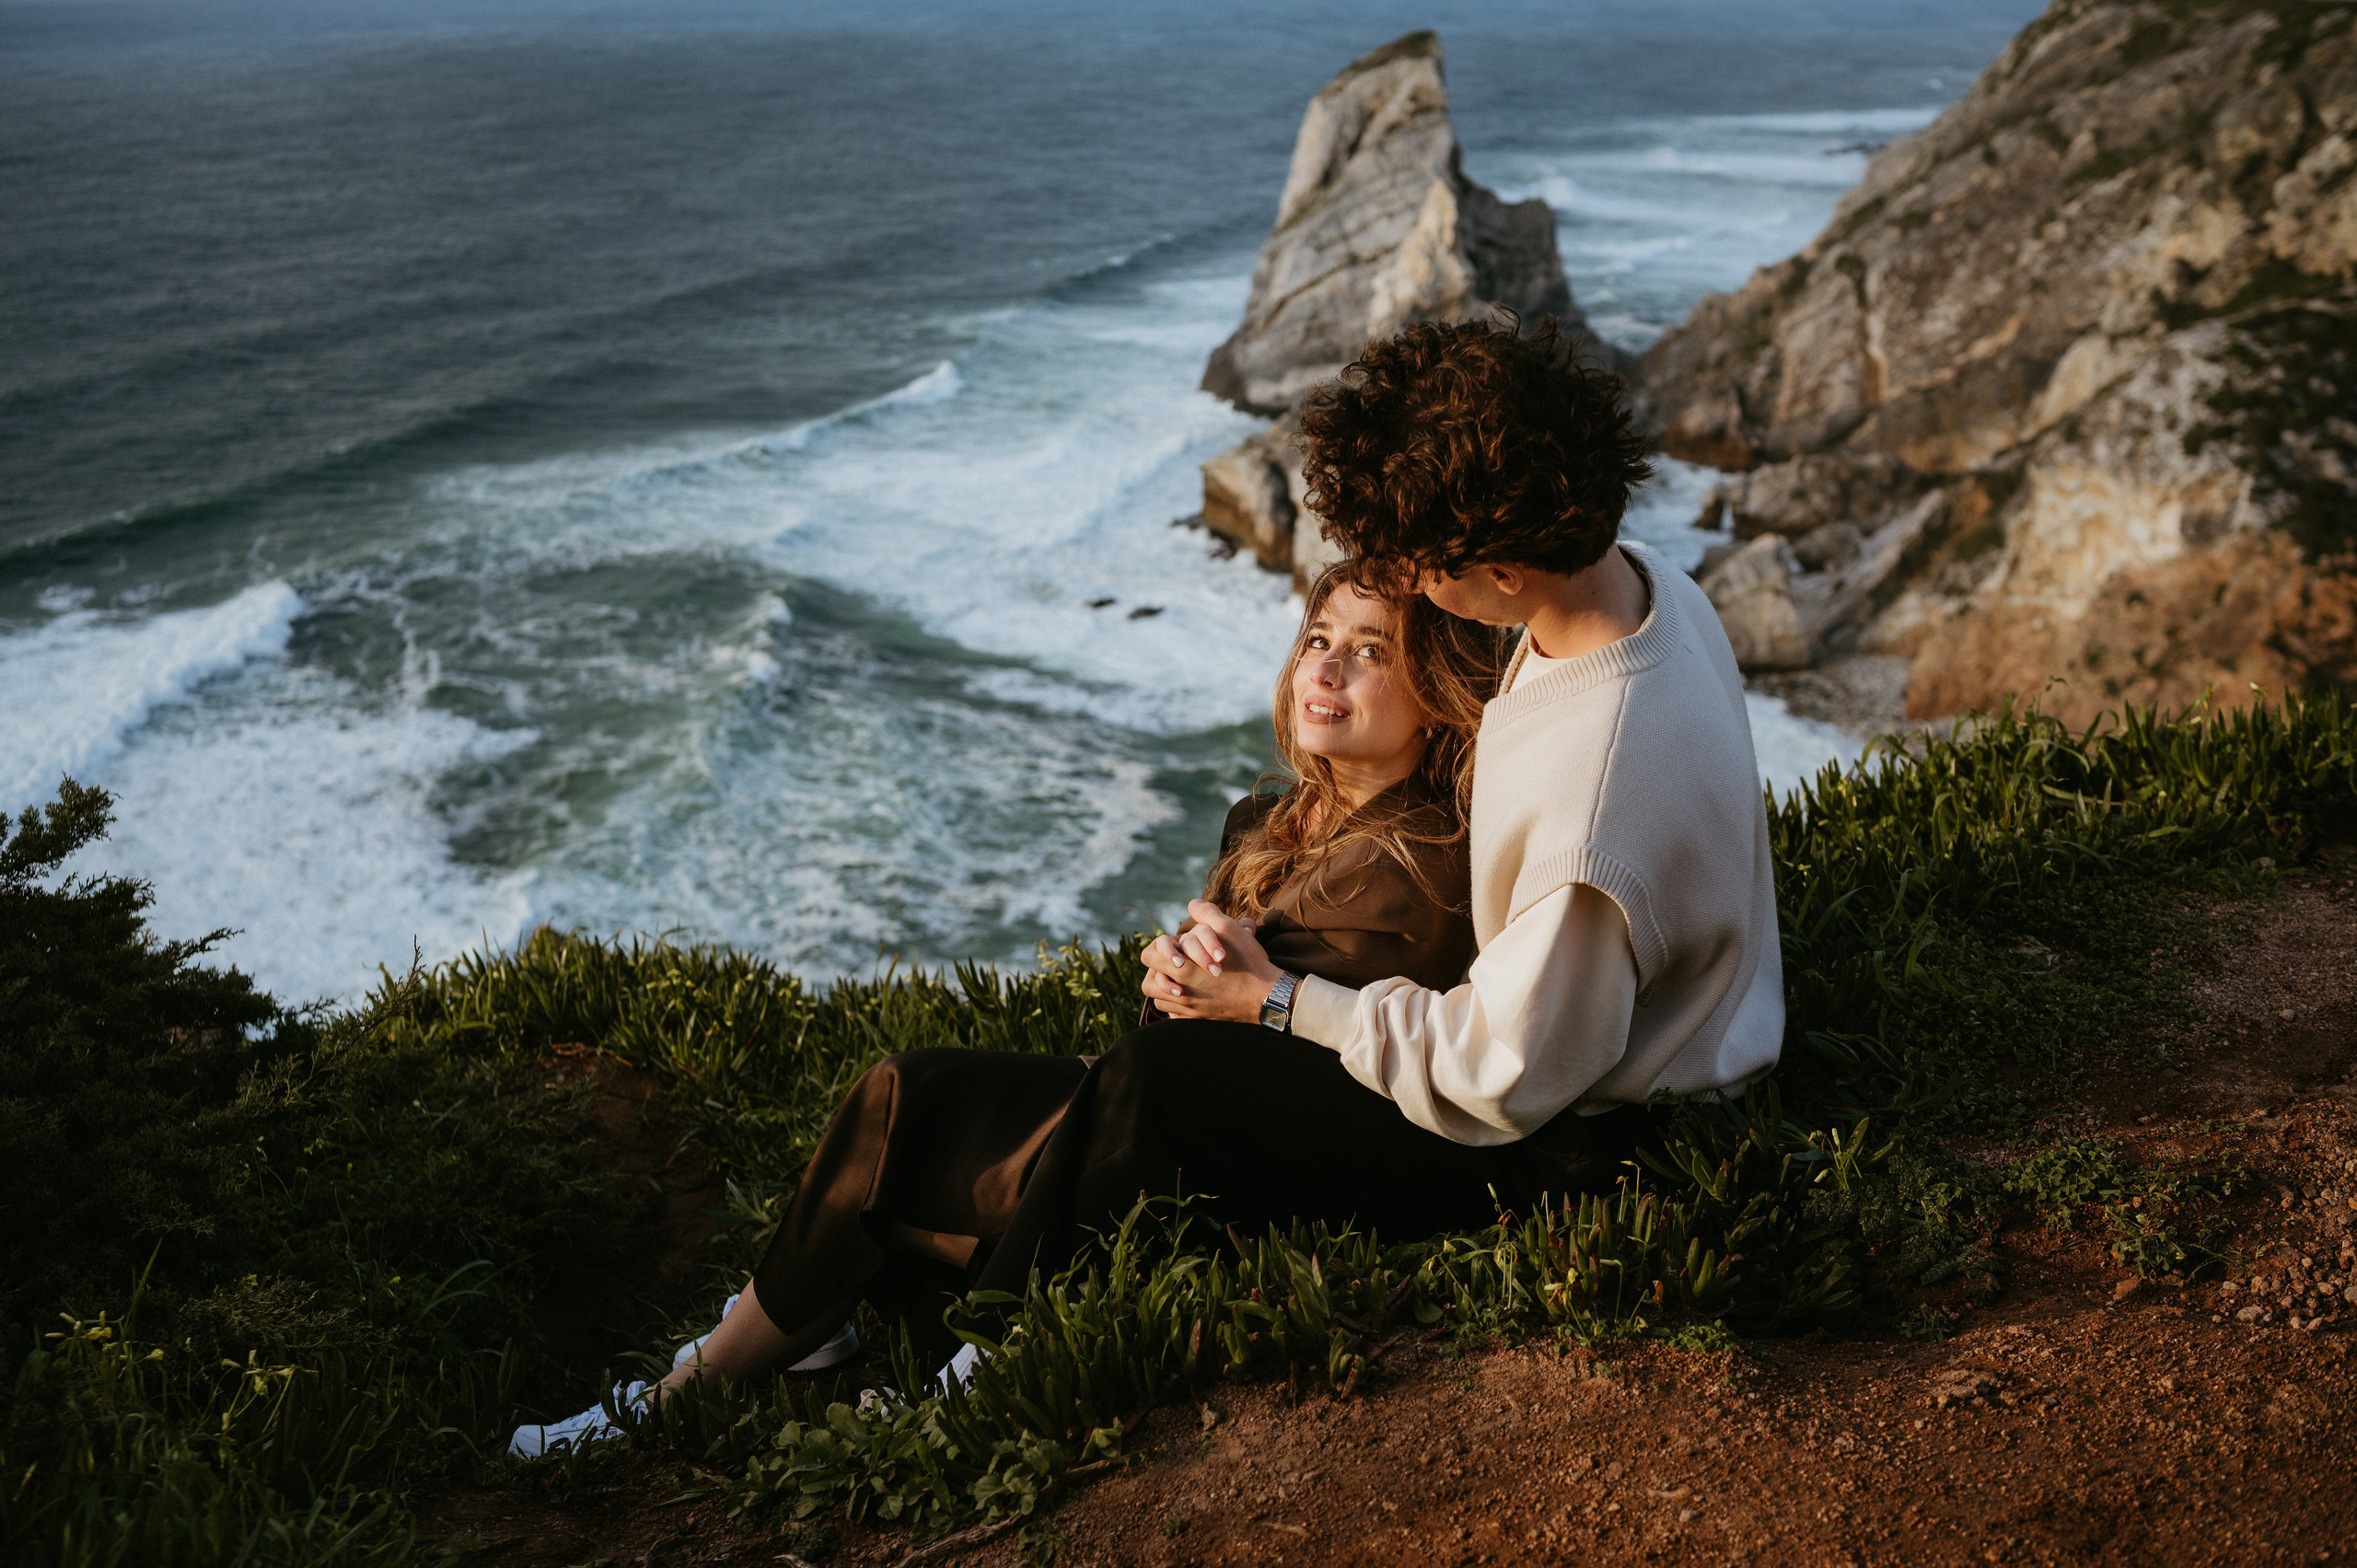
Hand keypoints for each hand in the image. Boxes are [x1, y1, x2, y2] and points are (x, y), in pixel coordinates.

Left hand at [1137, 901, 1281, 1023]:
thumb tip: (1192, 904)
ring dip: (1165, 989)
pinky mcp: (1199, 1021)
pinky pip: (1175, 1017)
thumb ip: (1207, 913)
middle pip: (1148, 983)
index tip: (1176, 946)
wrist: (1266, 996)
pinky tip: (1191, 995)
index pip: (1148, 957)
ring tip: (1179, 979)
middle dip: (1158, 969)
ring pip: (1159, 1001)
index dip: (1158, 948)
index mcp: (1181, 969)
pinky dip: (1177, 1006)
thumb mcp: (1228, 929)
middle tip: (1176, 962)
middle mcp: (1180, 993)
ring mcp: (1188, 1010)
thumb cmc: (1247, 961)